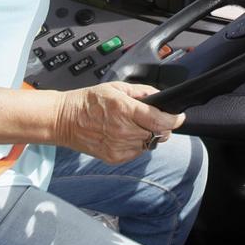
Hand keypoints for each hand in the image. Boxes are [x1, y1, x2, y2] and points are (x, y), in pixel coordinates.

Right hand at [54, 81, 184, 163]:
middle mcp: (122, 130)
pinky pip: (136, 152)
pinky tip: (124, 134)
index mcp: (124, 109)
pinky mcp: (114, 157)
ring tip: (133, 125)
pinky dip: (136, 144)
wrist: (65, 119)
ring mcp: (118, 146)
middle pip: (157, 133)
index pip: (159, 120)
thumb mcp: (116, 87)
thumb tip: (158, 96)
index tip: (179, 117)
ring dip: (148, 135)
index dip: (174, 119)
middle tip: (153, 118)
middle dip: (161, 125)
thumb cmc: (88, 101)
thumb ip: (141, 91)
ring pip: (148, 144)